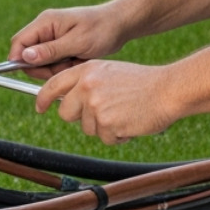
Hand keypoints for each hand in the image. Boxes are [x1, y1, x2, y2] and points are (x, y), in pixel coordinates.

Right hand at [9, 3, 128, 77]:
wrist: (121, 25)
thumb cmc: (101, 29)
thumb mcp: (77, 42)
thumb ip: (51, 50)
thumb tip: (25, 56)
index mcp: (45, 22)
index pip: (19, 42)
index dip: (20, 60)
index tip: (36, 73)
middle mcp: (46, 29)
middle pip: (29, 56)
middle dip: (45, 68)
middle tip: (66, 67)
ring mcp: (53, 37)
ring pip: (42, 63)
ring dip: (57, 69)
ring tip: (77, 62)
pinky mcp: (61, 46)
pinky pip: (54, 63)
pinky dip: (65, 67)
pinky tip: (79, 61)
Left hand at [36, 60, 178, 145]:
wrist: (168, 89)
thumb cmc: (144, 82)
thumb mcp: (110, 72)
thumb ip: (87, 83)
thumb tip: (69, 100)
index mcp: (87, 70)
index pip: (53, 85)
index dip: (43, 98)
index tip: (40, 107)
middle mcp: (87, 86)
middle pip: (66, 114)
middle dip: (81, 118)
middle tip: (103, 113)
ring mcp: (96, 105)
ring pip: (88, 128)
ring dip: (104, 127)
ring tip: (124, 113)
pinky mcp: (107, 123)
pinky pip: (105, 138)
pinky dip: (118, 135)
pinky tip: (131, 121)